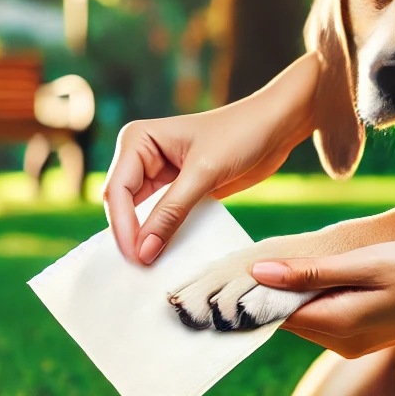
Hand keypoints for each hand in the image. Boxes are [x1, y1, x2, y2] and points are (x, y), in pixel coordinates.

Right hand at [102, 54, 318, 263]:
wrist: (276, 126)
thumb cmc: (240, 134)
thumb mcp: (204, 173)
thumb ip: (171, 212)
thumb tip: (143, 251)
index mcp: (137, 140)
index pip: (118, 190)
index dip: (123, 226)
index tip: (136, 257)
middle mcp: (141, 156)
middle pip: (123, 205)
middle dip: (131, 235)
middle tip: (140, 270)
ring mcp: (159, 175)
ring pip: (140, 216)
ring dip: (145, 239)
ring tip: (150, 269)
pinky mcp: (178, 191)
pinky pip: (162, 219)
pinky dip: (164, 236)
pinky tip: (168, 257)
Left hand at [250, 241, 394, 356]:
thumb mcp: (365, 263)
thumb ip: (310, 271)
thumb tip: (258, 273)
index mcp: (338, 326)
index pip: (276, 314)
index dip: (253, 292)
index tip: (234, 269)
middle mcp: (342, 344)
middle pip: (288, 319)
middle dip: (269, 293)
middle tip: (251, 259)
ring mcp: (354, 344)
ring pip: (307, 318)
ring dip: (293, 294)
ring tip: (281, 262)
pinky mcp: (366, 337)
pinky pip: (326, 319)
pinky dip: (315, 299)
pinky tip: (317, 275)